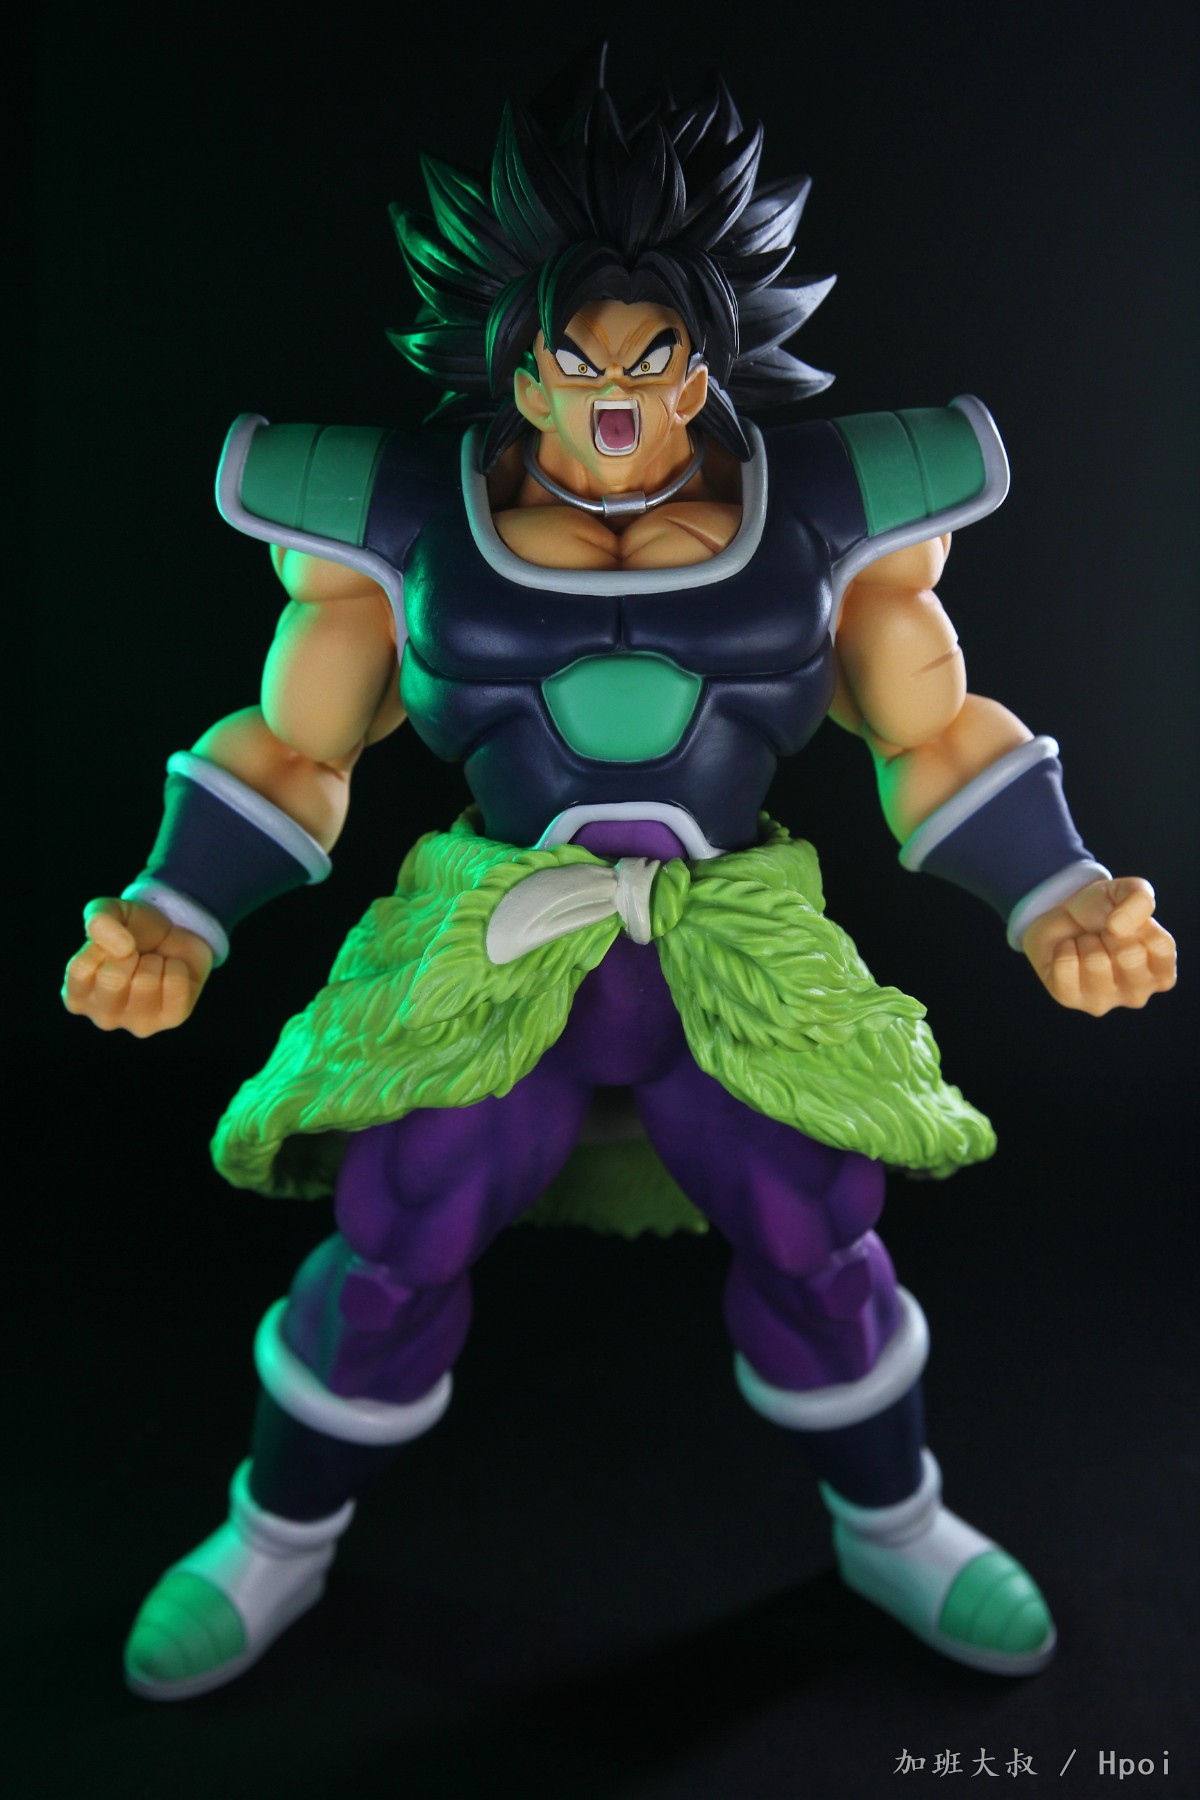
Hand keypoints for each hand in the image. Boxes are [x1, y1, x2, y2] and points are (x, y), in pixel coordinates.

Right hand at [62, 898, 213, 1035]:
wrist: (175, 933)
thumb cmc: (131, 931)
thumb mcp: (109, 912)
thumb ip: (99, 920)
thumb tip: (122, 948)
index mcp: (77, 995)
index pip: (80, 969)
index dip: (102, 945)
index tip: (112, 945)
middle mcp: (103, 1016)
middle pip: (112, 979)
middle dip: (129, 954)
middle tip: (136, 955)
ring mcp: (138, 1023)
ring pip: (146, 981)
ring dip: (154, 961)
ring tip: (153, 963)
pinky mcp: (172, 1018)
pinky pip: (175, 983)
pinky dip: (177, 966)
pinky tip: (171, 971)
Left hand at [1022, 876, 1176, 1014]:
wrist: (1062, 916)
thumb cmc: (1106, 911)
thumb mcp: (1131, 892)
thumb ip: (1140, 900)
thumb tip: (1117, 928)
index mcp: (1161, 972)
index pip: (1160, 946)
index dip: (1137, 924)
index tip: (1126, 924)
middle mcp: (1138, 993)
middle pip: (1129, 956)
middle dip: (1111, 933)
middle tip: (1104, 935)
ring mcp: (1104, 1001)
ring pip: (1095, 962)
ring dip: (1086, 941)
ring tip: (1087, 944)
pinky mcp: (1070, 1000)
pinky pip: (1065, 966)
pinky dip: (1063, 949)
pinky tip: (1069, 952)